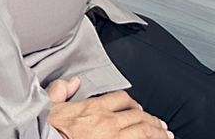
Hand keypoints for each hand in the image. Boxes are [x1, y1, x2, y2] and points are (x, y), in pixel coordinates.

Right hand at [48, 81, 170, 137]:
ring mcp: (113, 136)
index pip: (121, 100)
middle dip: (153, 121)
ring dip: (157, 133)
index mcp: (93, 108)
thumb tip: (72, 82)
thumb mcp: (50, 105)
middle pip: (138, 117)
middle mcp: (107, 121)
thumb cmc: (48, 130)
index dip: (133, 105)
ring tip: (166, 136)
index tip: (140, 110)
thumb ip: (61, 90)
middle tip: (163, 127)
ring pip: (143, 131)